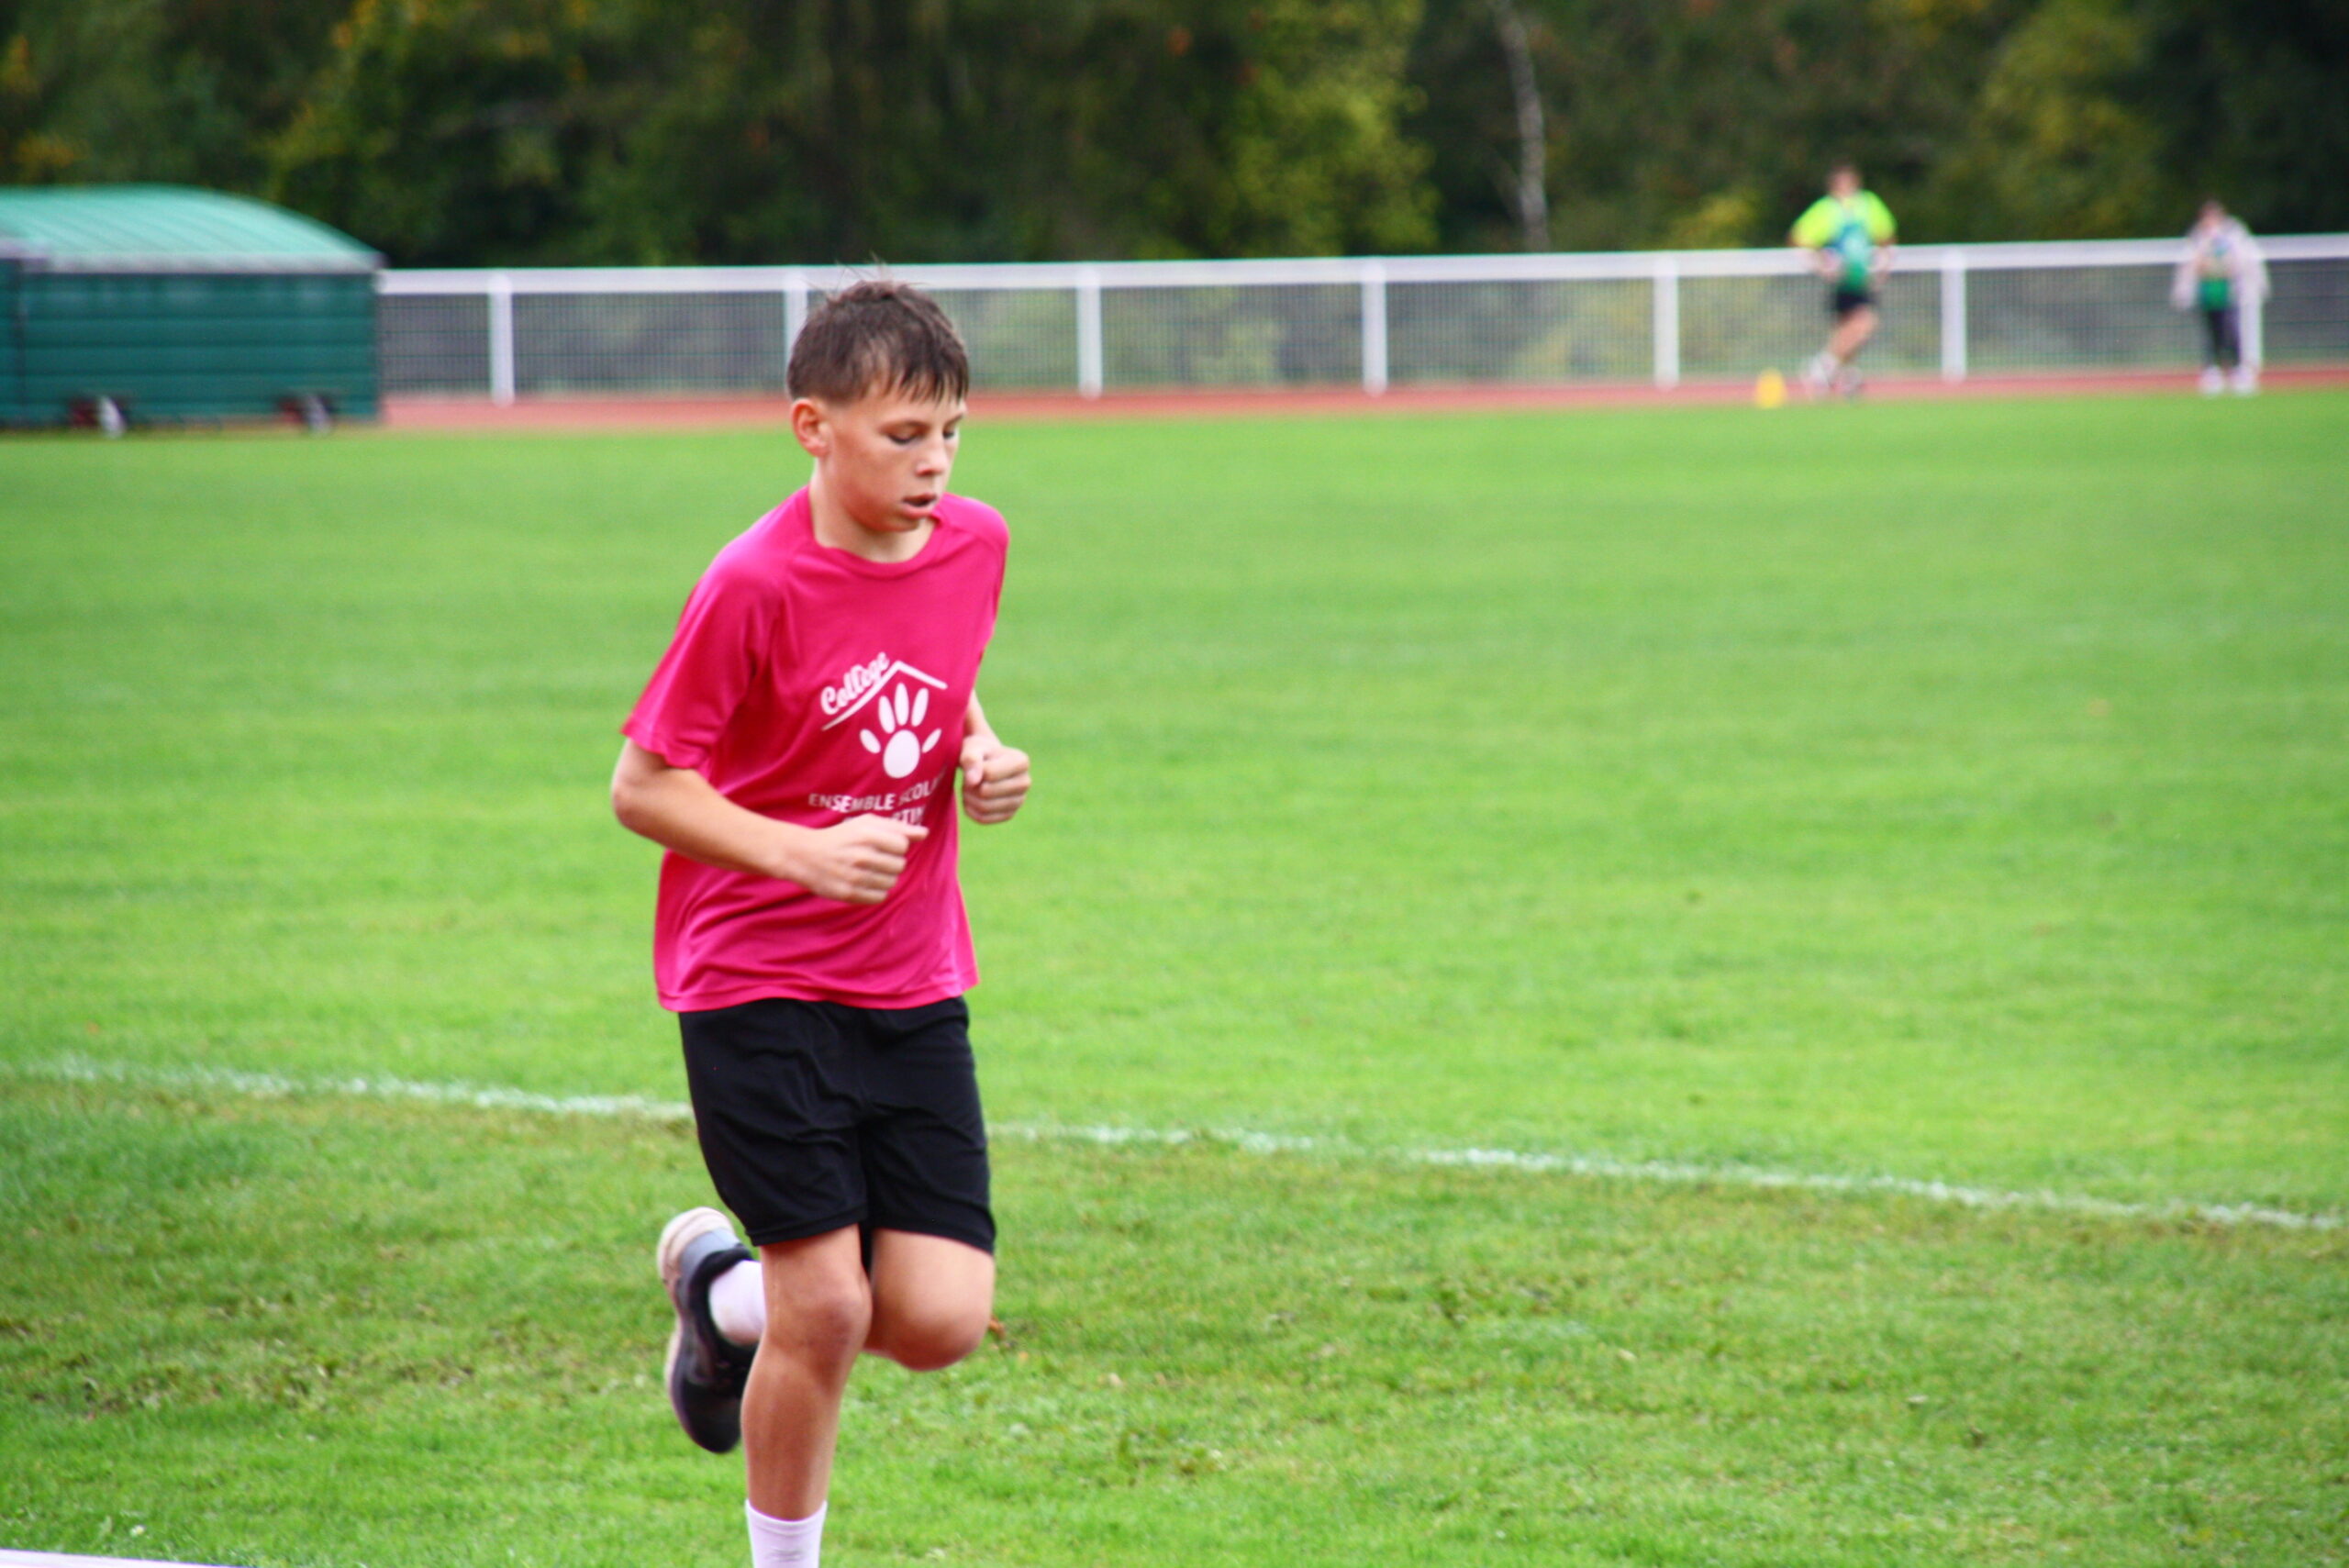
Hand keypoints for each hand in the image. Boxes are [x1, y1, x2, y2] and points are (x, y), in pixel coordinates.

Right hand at [786, 815, 928, 903]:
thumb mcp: (865, 824)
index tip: (883, 846)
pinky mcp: (848, 894)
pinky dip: (876, 891)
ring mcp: (854, 876)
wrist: (805, 855)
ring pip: (891, 883)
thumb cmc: (841, 837)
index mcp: (866, 834)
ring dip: (884, 878)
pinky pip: (880, 897)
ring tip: (868, 871)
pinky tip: (864, 883)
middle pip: (899, 865)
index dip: (896, 846)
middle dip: (891, 863)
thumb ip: (897, 827)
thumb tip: (925, 833)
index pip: (902, 845)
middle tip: (874, 859)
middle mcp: (860, 855)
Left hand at [959, 733, 1029, 824]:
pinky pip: (984, 819)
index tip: (971, 767)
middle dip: (969, 787)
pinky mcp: (1010, 814)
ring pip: (984, 807)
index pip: (989, 773)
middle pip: (986, 792)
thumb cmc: (980, 752)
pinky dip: (971, 811)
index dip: (973, 772)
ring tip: (967, 789)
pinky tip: (970, 800)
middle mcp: (1025, 782)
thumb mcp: (973, 748)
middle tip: (966, 781)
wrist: (987, 763)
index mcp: (1021, 762)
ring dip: (968, 799)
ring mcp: (1020, 800)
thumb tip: (973, 781)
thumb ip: (971, 759)